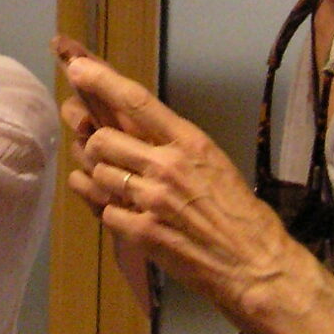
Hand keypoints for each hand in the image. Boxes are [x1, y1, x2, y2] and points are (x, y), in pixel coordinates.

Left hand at [55, 42, 314, 330]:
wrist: (255, 266)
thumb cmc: (241, 214)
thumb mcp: (214, 164)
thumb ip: (174, 146)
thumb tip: (135, 130)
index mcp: (190, 143)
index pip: (136, 101)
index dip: (102, 81)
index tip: (77, 67)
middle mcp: (167, 166)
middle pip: (103, 139)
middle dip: (98, 146)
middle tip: (107, 155)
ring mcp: (152, 200)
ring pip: (98, 174)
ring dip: (102, 180)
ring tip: (122, 188)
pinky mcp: (142, 232)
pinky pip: (103, 210)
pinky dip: (108, 210)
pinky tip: (124, 212)